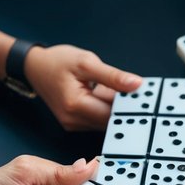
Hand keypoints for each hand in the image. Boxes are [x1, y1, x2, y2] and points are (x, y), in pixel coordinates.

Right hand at [23, 45, 141, 130]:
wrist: (34, 67)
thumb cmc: (58, 61)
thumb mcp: (87, 63)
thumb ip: (113, 76)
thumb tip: (137, 85)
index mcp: (76, 105)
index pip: (113, 113)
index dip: (132, 107)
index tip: (150, 100)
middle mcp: (74, 120)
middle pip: (110, 120)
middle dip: (127, 109)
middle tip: (148, 98)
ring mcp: (73, 123)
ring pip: (105, 120)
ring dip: (118, 109)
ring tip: (135, 96)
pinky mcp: (75, 122)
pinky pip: (98, 118)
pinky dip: (108, 108)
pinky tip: (117, 96)